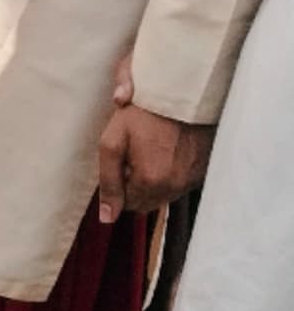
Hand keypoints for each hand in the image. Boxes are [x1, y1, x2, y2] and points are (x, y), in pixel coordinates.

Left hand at [96, 83, 210, 223]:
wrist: (182, 92)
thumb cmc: (143, 113)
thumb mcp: (113, 141)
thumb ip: (108, 182)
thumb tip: (107, 218)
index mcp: (150, 182)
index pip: (127, 204)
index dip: (120, 182)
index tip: (123, 158)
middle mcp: (175, 187)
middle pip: (147, 202)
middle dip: (136, 185)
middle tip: (136, 154)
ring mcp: (192, 180)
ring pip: (164, 195)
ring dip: (154, 181)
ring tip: (153, 150)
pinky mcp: (204, 172)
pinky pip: (181, 185)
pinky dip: (172, 175)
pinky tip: (169, 151)